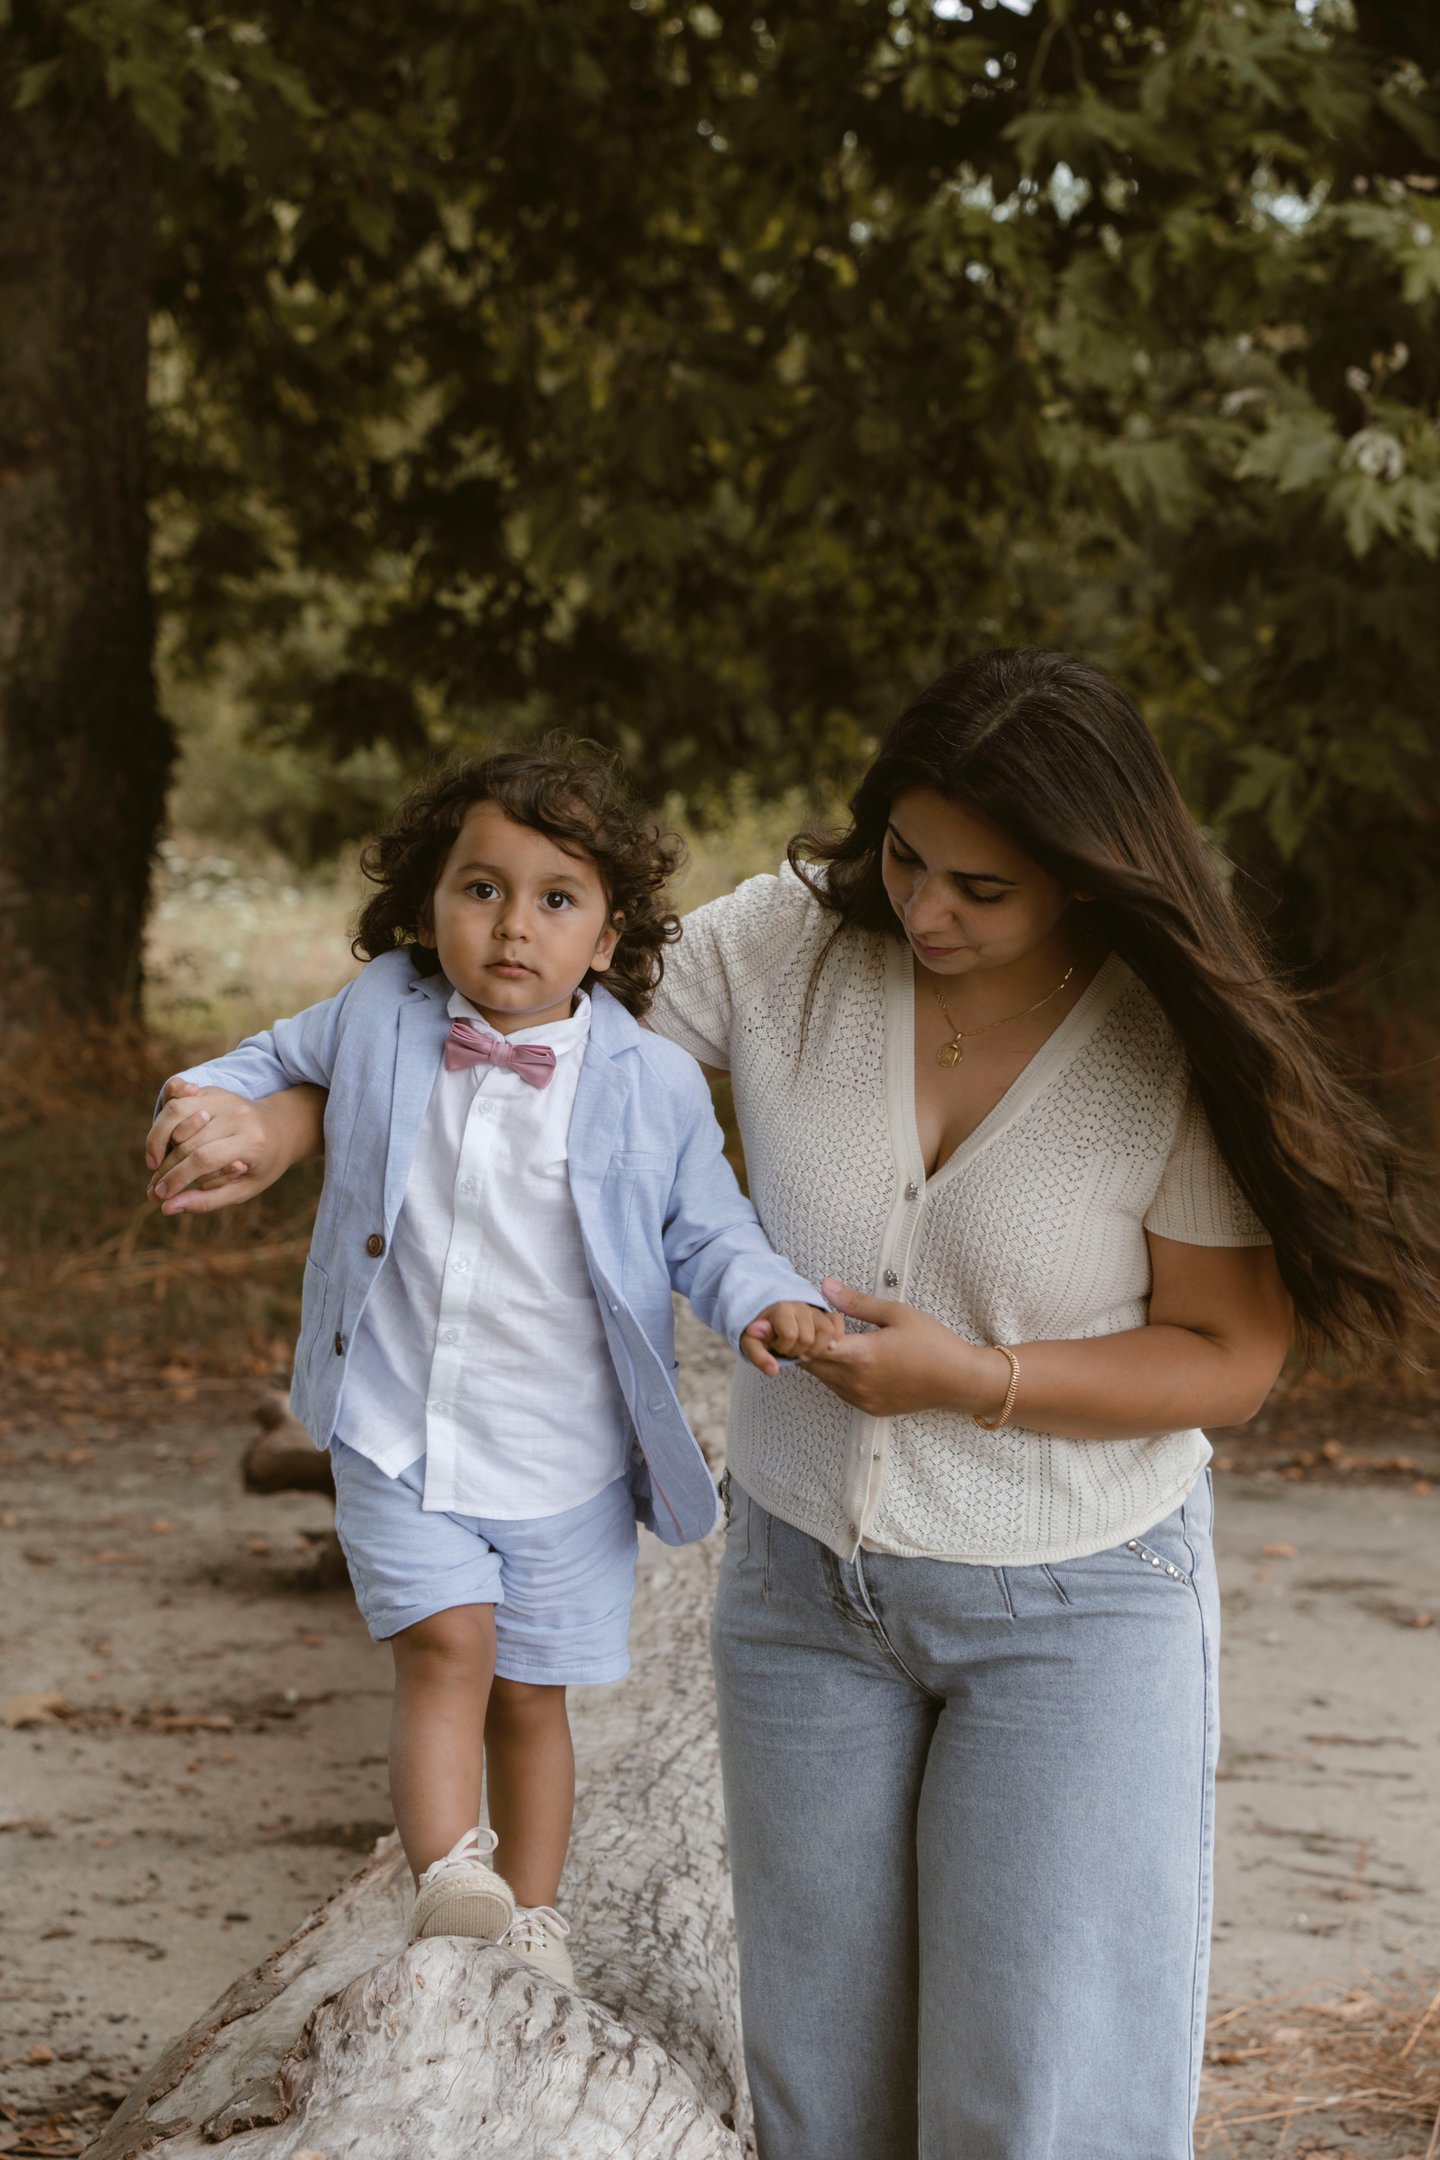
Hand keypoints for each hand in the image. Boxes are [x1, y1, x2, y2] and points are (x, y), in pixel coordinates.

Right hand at [145, 1080, 282, 1214]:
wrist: (282, 1127)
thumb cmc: (264, 1164)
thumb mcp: (245, 1189)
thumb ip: (208, 1200)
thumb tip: (166, 1208)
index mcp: (252, 1140)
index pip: (204, 1159)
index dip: (177, 1178)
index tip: (160, 1196)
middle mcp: (237, 1114)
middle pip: (187, 1140)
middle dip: (165, 1168)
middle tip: (153, 1189)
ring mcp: (224, 1098)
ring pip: (176, 1113)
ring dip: (157, 1140)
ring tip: (154, 1164)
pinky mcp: (212, 1090)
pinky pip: (177, 1100)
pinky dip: (163, 1119)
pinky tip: (161, 1140)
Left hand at [739, 1301, 845, 1377]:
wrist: (765, 1317)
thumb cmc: (759, 1331)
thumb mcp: (751, 1343)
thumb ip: (758, 1355)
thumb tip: (773, 1370)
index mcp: (781, 1308)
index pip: (790, 1335)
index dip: (782, 1347)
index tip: (774, 1346)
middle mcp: (801, 1305)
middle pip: (808, 1338)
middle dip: (796, 1351)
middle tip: (786, 1349)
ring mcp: (815, 1309)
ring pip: (827, 1331)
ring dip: (817, 1348)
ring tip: (803, 1351)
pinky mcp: (825, 1313)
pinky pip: (837, 1323)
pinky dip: (835, 1337)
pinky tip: (824, 1347)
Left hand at [787, 1278, 1012, 1418]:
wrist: (960, 1381)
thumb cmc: (933, 1343)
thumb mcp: (897, 1314)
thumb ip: (856, 1302)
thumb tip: (825, 1285)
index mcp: (861, 1356)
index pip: (811, 1346)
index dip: (807, 1329)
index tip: (814, 1315)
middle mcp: (856, 1382)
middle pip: (811, 1364)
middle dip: (808, 1343)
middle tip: (820, 1324)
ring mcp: (861, 1399)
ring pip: (823, 1378)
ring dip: (821, 1359)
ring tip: (837, 1339)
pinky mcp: (869, 1408)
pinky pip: (839, 1390)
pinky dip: (836, 1374)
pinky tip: (851, 1358)